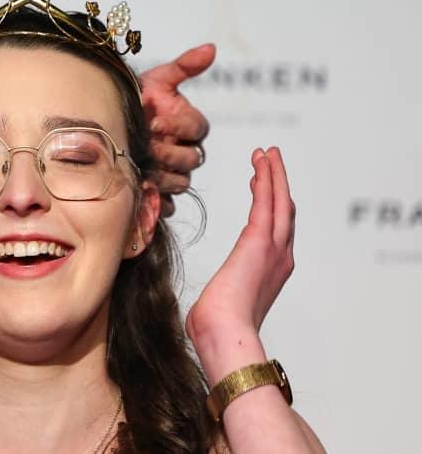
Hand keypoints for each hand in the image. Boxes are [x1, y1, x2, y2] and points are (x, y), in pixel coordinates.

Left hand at [139, 44, 214, 215]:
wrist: (108, 121)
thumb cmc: (136, 100)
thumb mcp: (157, 79)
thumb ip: (184, 66)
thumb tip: (211, 48)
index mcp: (190, 127)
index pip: (197, 130)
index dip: (178, 125)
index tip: (155, 119)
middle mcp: (185, 152)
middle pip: (191, 160)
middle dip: (169, 152)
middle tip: (147, 144)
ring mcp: (173, 175)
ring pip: (181, 182)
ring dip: (163, 176)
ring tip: (141, 166)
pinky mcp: (159, 194)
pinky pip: (166, 204)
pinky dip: (157, 200)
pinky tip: (142, 190)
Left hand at [186, 147, 295, 348]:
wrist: (225, 333)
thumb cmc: (217, 327)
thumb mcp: (220, 307)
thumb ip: (219, 301)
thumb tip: (201, 312)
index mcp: (270, 273)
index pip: (274, 231)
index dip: (270, 206)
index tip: (260, 187)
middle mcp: (279, 258)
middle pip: (284, 211)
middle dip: (277, 184)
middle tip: (270, 161)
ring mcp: (272, 248)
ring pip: (280, 201)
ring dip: (274, 174)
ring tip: (267, 153)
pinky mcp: (259, 240)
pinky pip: (266, 201)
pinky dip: (266, 178)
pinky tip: (261, 162)